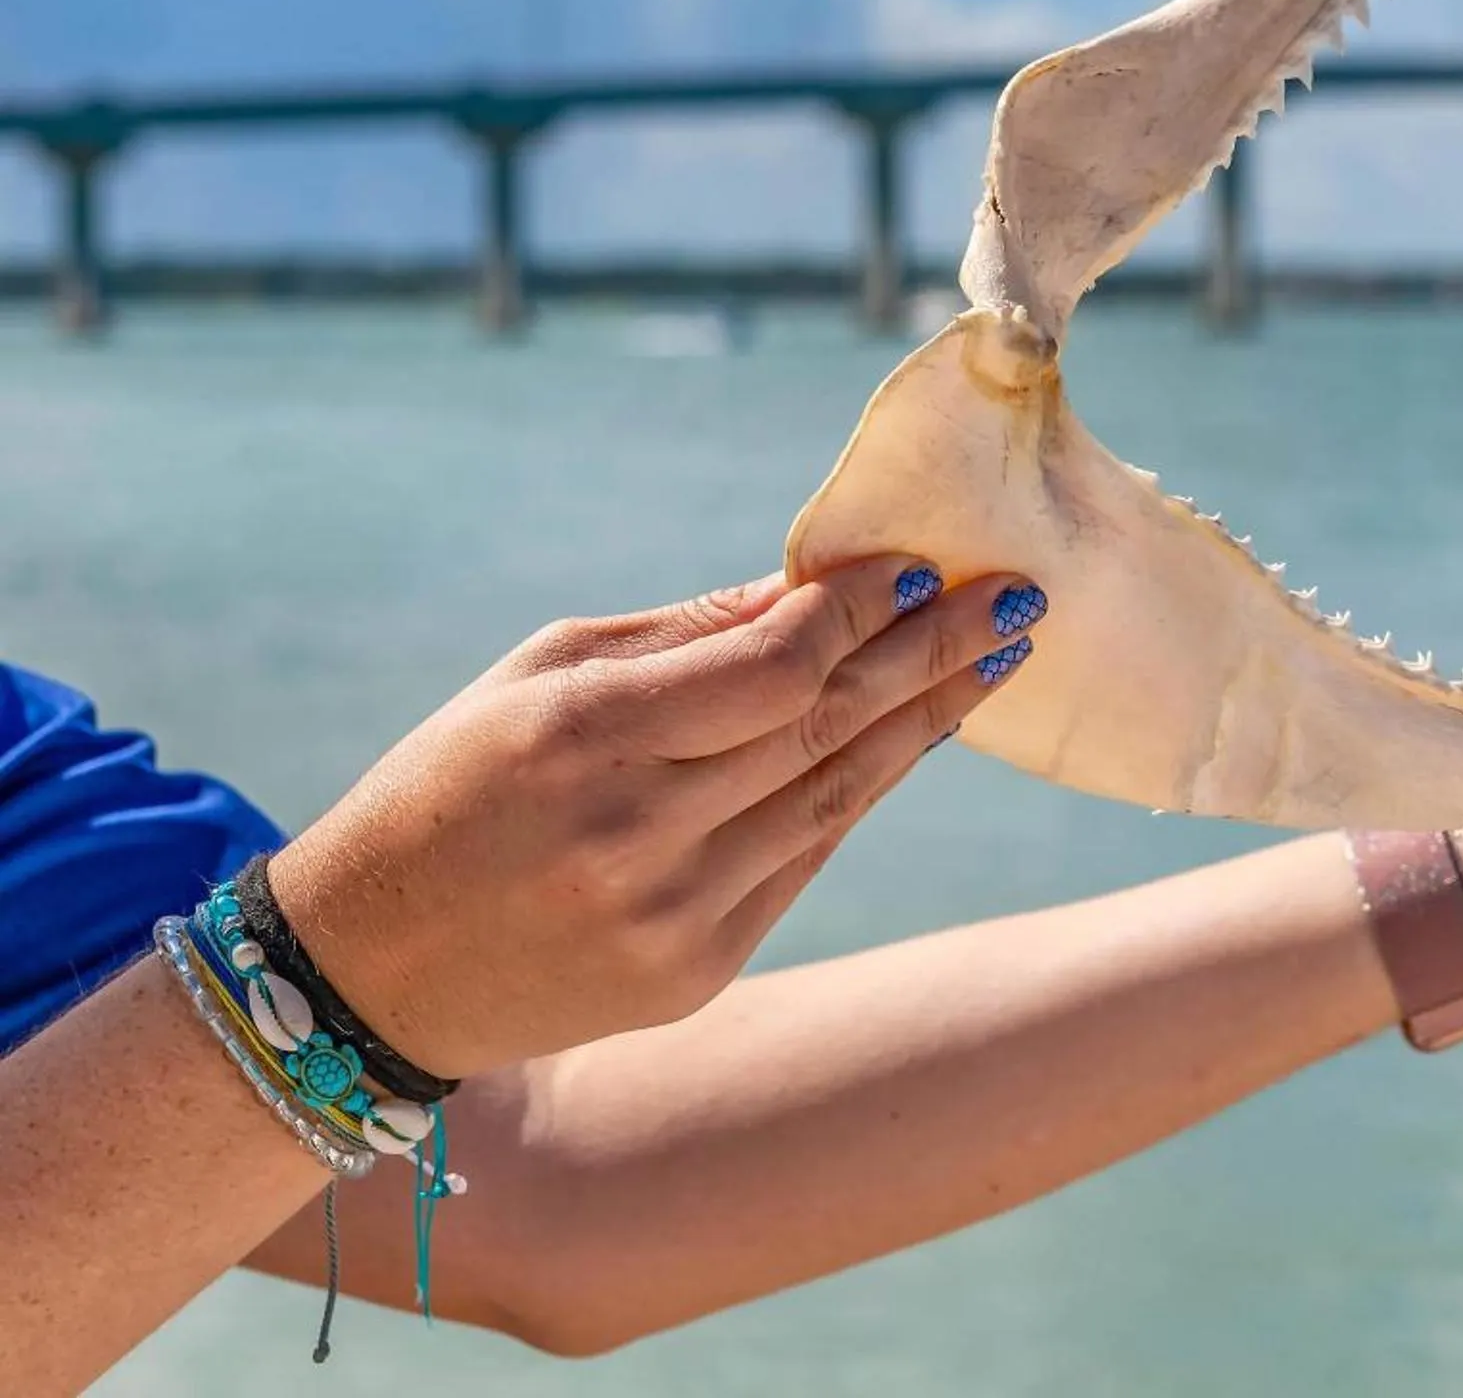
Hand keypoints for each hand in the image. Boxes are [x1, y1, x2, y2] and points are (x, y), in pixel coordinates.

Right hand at [267, 560, 1048, 1075]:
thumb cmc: (448, 788)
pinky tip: (921, 733)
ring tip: (998, 656)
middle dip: (934, 655)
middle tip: (1016, 595)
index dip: (858, 614)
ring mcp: (675, 915)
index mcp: (584, 740)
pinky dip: (868, 790)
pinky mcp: (698, 972)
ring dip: (929, 721)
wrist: (368, 974)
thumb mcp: (538, 676)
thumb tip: (813, 583)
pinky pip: (809, 858)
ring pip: (839, 797)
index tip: (923, 566)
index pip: (772, 668)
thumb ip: (682, 633)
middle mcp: (638, 834)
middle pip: (827, 727)